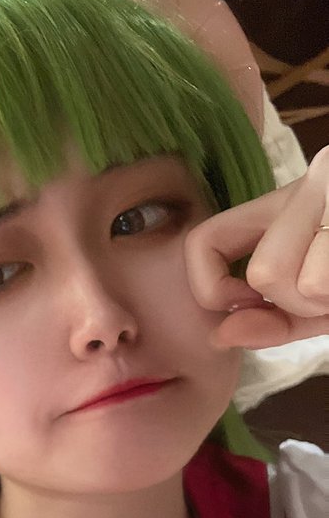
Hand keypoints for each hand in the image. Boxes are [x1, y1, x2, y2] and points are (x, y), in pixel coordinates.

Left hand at [185, 146, 328, 348]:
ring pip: (280, 275)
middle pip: (258, 273)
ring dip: (321, 301)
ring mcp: (327, 184)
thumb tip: (219, 335)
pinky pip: (316, 281)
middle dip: (296, 304)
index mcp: (285, 205)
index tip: (247, 303)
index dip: (211, 287)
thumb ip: (273, 323)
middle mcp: (307, 182)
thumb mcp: (322, 306)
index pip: (201, 242)